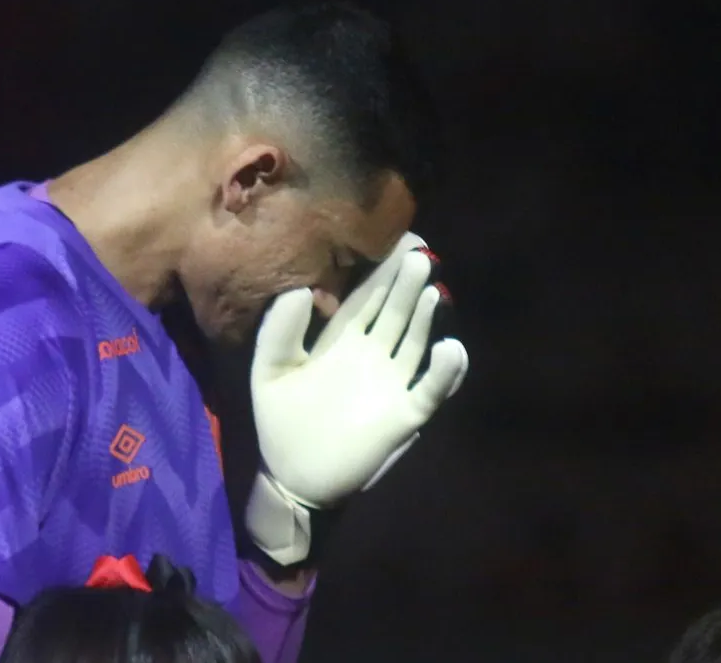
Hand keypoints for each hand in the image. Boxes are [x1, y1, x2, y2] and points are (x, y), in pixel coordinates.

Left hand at [250, 235, 467, 508]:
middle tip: (420, 253)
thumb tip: (301, 288)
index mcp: (339, 344)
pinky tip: (450, 348)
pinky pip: (429, 390)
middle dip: (406, 285)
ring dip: (424, 318)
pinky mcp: (403, 415)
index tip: (396, 243)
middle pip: (394, 313)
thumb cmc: (281, 425)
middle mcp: (370, 357)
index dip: (379, 275)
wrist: (292, 478)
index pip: (364, 301)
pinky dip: (444, 373)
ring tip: (432, 288)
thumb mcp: (270, 372)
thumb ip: (280, 331)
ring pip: (413, 343)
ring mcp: (390, 384)